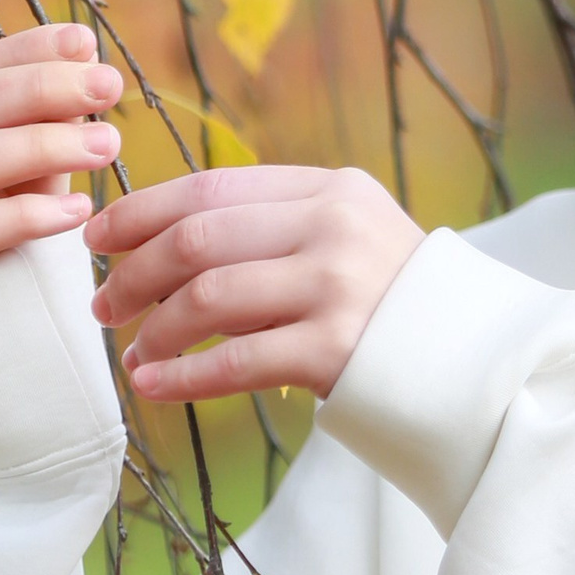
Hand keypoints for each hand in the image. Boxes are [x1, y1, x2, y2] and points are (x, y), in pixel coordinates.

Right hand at [0, 25, 124, 305]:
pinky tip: (77, 212)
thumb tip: (82, 59)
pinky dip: (25, 214)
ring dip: (41, 146)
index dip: (20, 52)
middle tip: (107, 88)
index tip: (83, 42)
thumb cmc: (3, 272)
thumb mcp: (24, 192)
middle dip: (38, 89)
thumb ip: (41, 134)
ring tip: (108, 146)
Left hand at [82, 165, 423, 402]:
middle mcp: (334, 227)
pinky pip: (235, 361)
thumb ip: (278, 225)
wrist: (478, 361)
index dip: (141, 211)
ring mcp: (337, 286)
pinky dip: (183, 377)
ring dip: (154, 330)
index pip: (211, 187)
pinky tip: (154, 387)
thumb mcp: (350, 237)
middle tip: (104, 305)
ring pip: (208, 297)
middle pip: (198, 238)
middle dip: (135, 273)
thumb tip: (164, 240)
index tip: (96, 238)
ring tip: (132, 353)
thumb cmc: (397, 304)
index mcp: (332, 189)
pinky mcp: (338, 350)